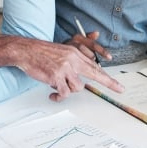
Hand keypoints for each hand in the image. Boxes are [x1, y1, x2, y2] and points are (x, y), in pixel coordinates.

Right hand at [0, 36, 123, 101]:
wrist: (27, 51)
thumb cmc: (43, 53)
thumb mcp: (62, 52)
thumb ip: (74, 61)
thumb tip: (83, 76)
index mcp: (75, 54)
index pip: (95, 67)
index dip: (108, 78)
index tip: (119, 87)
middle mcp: (72, 60)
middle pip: (94, 75)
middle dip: (108, 83)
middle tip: (119, 89)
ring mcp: (64, 68)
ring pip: (77, 88)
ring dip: (68, 90)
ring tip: (58, 87)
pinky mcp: (56, 77)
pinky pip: (64, 93)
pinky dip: (58, 96)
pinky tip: (52, 94)